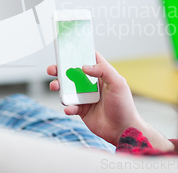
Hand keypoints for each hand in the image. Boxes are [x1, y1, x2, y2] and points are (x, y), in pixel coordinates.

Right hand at [47, 52, 172, 150]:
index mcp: (102, 75)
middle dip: (61, 70)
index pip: (90, 59)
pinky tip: (69, 108)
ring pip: (68, 89)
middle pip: (73, 73)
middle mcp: (92, 84)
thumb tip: (85, 67)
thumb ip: (103, 70)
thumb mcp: (118, 83)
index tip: (68, 47)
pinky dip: (67, 107)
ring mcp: (86, 97)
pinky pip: (70, 106)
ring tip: (55, 86)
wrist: (123, 130)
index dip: (80, 52)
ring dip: (59, 87)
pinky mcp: (82, 110)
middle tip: (53, 69)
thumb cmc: (124, 106)